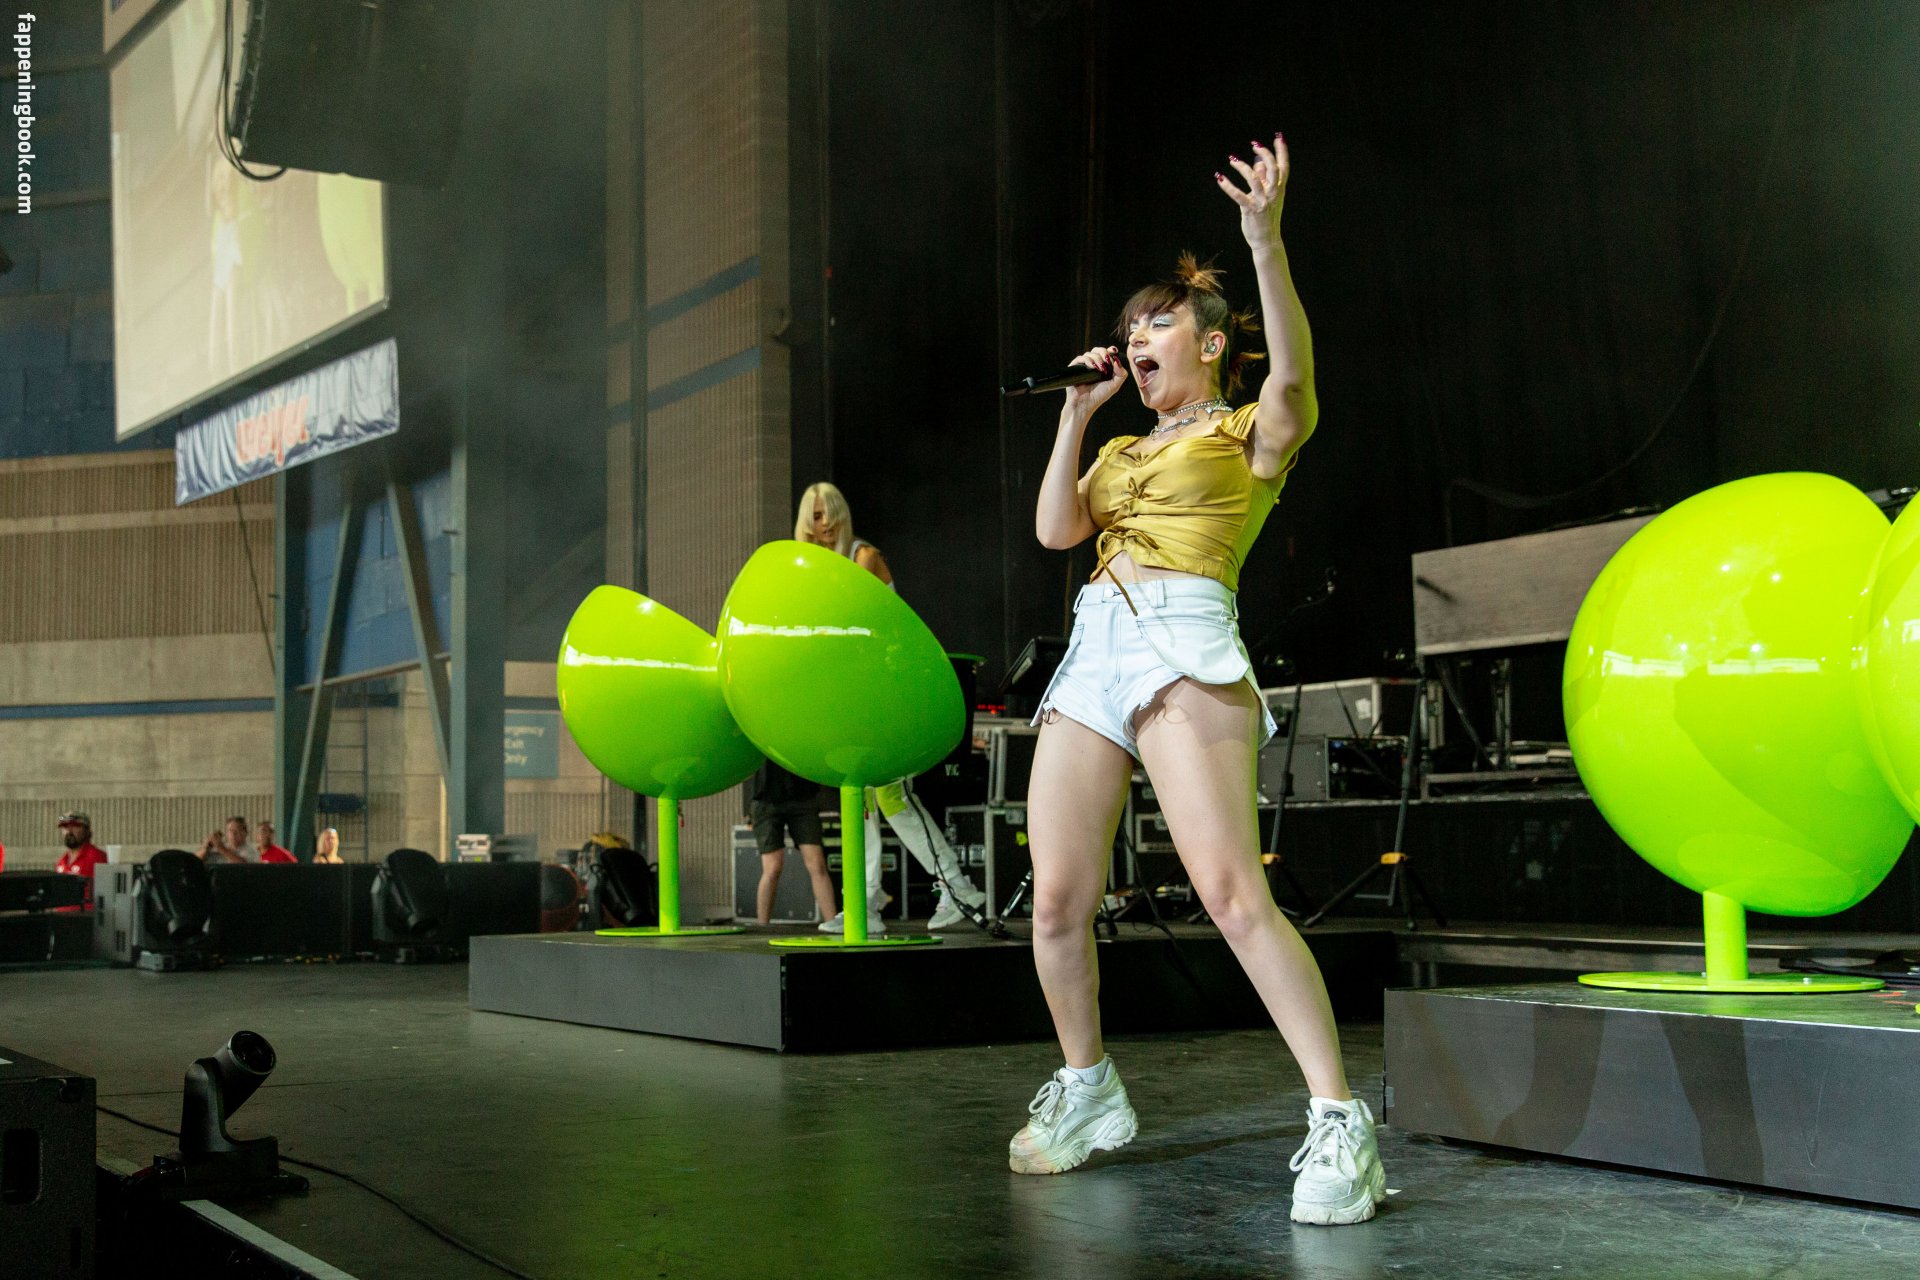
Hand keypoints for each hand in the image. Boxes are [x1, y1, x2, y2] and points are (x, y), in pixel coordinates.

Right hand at [1062, 346, 1127, 417]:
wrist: (1084, 404)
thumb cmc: (1099, 396)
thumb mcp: (1114, 385)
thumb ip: (1121, 374)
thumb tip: (1117, 360)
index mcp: (1103, 367)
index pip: (1106, 353)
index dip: (1110, 350)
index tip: (1114, 351)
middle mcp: (1093, 365)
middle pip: (1098, 350)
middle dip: (1104, 352)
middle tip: (1107, 360)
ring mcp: (1083, 366)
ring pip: (1090, 353)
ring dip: (1097, 358)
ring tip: (1100, 369)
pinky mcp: (1075, 368)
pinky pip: (1080, 358)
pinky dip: (1087, 360)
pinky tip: (1092, 367)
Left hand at [1219, 133, 1287, 248]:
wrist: (1267, 240)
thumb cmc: (1266, 217)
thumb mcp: (1268, 197)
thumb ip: (1263, 180)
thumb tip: (1257, 163)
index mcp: (1279, 189)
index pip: (1283, 167)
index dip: (1282, 151)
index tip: (1278, 137)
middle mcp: (1273, 193)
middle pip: (1273, 168)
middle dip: (1265, 153)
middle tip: (1254, 143)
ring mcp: (1262, 202)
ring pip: (1254, 178)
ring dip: (1242, 166)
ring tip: (1232, 159)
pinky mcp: (1250, 210)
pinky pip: (1238, 195)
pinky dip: (1228, 186)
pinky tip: (1220, 178)